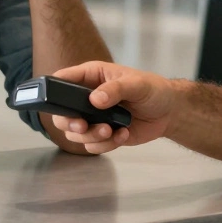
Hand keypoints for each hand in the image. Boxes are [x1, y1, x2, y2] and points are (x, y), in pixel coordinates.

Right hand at [48, 62, 180, 153]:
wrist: (168, 112)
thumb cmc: (153, 89)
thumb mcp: (137, 84)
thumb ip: (116, 89)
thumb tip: (95, 99)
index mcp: (91, 77)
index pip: (63, 79)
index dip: (53, 89)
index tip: (53, 101)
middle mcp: (87, 98)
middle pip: (61, 114)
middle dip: (69, 123)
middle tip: (83, 126)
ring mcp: (94, 118)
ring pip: (75, 134)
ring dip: (91, 136)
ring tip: (111, 131)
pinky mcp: (103, 134)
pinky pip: (93, 145)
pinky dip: (106, 144)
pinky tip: (123, 134)